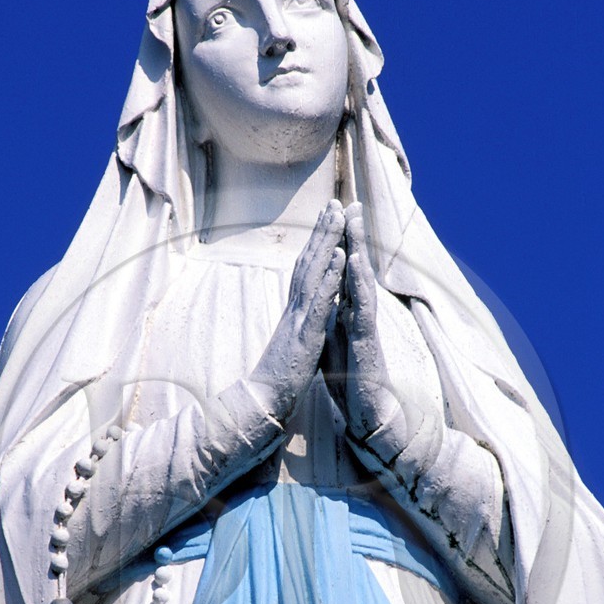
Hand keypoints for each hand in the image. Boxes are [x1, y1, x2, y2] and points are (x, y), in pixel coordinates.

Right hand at [249, 200, 346, 421]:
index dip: (317, 242)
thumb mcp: (295, 343)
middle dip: (322, 230)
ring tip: (338, 215)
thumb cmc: (279, 377)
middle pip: (308, 262)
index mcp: (295, 312)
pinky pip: (320, 301)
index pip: (306, 270)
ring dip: (326, 242)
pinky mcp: (305, 335)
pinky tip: (340, 255)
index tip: (328, 217)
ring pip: (313, 273)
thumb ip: (303, 322)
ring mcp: (298, 319)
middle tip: (334, 200)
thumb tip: (314, 308)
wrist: (263, 403)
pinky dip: (330, 276)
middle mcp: (295, 308)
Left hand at [330, 203, 398, 440]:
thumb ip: (332, 318)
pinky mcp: (367, 342)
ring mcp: (365, 326)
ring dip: (358, 253)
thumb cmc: (351, 379)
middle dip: (352, 236)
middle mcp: (358, 314)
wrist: (366, 412)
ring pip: (361, 283)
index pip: (342, 273)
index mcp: (346, 313)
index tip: (333, 215)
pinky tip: (355, 265)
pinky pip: (362, 308)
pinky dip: (358, 285)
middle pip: (354, 270)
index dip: (338, 245)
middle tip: (350, 203)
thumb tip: (327, 300)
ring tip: (353, 225)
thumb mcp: (334, 341)